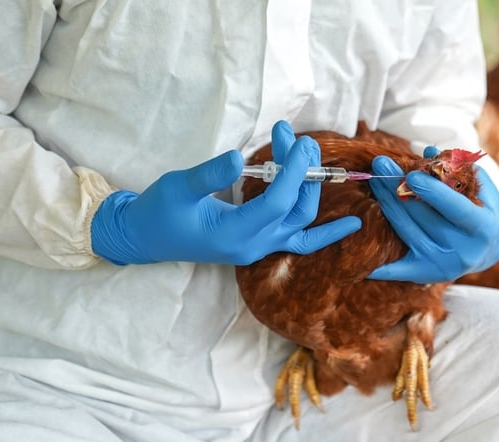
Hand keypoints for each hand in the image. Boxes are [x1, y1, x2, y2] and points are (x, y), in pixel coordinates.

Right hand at [90, 120, 361, 265]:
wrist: (145, 238)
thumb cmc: (158, 210)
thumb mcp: (178, 187)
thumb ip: (209, 175)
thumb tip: (239, 158)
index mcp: (233, 234)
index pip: (278, 201)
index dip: (294, 170)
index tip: (299, 140)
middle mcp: (253, 246)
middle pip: (294, 207)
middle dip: (302, 170)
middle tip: (297, 136)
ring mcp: (258, 249)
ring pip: (300, 221)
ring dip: (307, 185)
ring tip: (305, 150)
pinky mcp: (259, 245)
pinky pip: (301, 242)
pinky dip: (325, 233)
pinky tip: (353, 224)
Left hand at [368, 147, 498, 282]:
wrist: (490, 248)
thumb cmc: (484, 210)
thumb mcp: (483, 189)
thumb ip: (460, 170)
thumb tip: (428, 150)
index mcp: (482, 228)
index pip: (455, 209)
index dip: (433, 192)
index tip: (411, 175)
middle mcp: (462, 251)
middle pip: (422, 217)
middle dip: (398, 189)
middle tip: (380, 164)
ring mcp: (442, 265)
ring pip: (405, 231)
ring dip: (386, 204)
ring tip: (374, 180)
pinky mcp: (425, 273)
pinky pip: (396, 269)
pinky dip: (377, 265)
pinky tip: (359, 252)